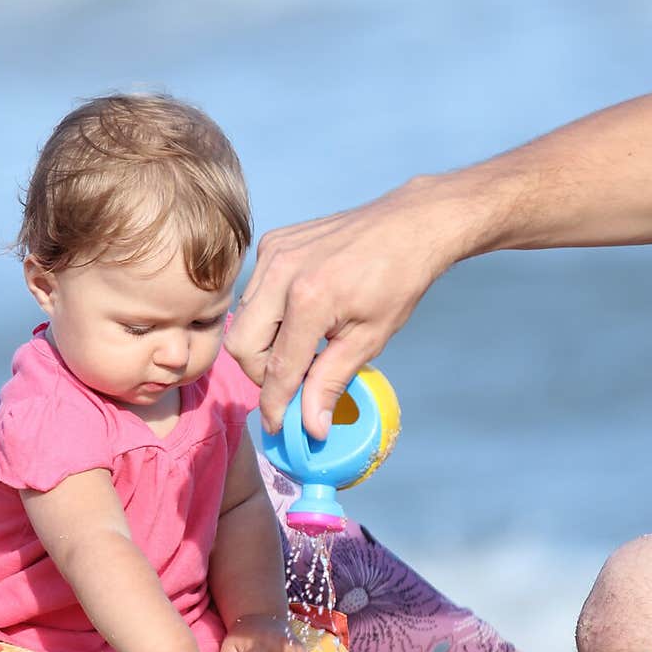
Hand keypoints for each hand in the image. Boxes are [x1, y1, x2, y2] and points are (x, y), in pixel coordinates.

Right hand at [225, 174, 470, 437]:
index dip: (275, 404)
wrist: (409, 224)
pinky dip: (269, 314)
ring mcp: (272, 252)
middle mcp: (281, 272)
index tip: (278, 427)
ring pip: (242, 320)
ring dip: (265, 344)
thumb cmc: (398, 280)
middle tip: (296, 380)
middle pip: (242, 345)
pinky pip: (253, 292)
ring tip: (305, 346)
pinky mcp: (272, 243)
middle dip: (263, 372)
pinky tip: (302, 316)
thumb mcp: (369, 339)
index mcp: (309, 298)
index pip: (277, 368)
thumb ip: (331, 383)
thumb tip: (310, 427)